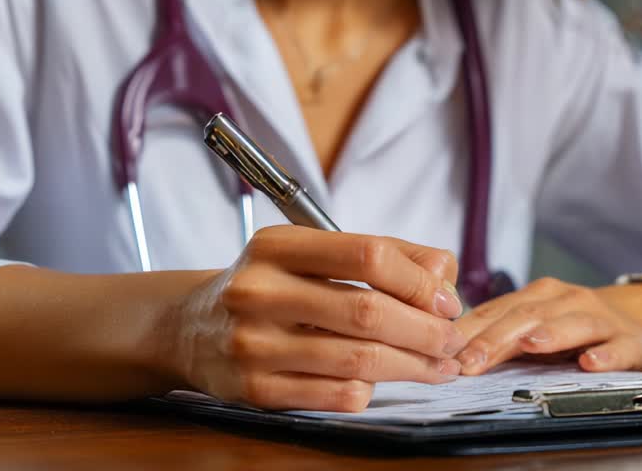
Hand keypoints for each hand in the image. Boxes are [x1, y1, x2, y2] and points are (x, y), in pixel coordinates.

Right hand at [168, 226, 468, 411]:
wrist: (189, 329)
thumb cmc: (266, 287)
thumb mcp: (307, 253)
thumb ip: (377, 253)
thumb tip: (443, 270)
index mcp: (275, 246)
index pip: (367, 254)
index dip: (418, 280)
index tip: (446, 300)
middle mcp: (258, 291)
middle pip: (367, 311)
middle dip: (425, 330)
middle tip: (452, 340)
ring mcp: (253, 343)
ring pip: (358, 359)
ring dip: (412, 366)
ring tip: (437, 366)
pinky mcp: (253, 389)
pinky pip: (335, 394)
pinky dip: (369, 390)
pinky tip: (380, 382)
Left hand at [453, 277, 641, 374]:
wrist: (640, 323)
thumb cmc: (575, 328)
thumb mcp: (537, 328)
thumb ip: (500, 338)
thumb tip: (452, 355)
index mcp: (538, 295)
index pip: (497, 311)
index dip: (470, 331)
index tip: (444, 351)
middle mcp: (567, 300)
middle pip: (528, 316)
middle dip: (497, 338)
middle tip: (472, 360)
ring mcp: (601, 319)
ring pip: (573, 325)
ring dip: (550, 334)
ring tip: (529, 346)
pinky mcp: (632, 341)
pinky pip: (619, 347)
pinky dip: (605, 355)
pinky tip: (590, 364)